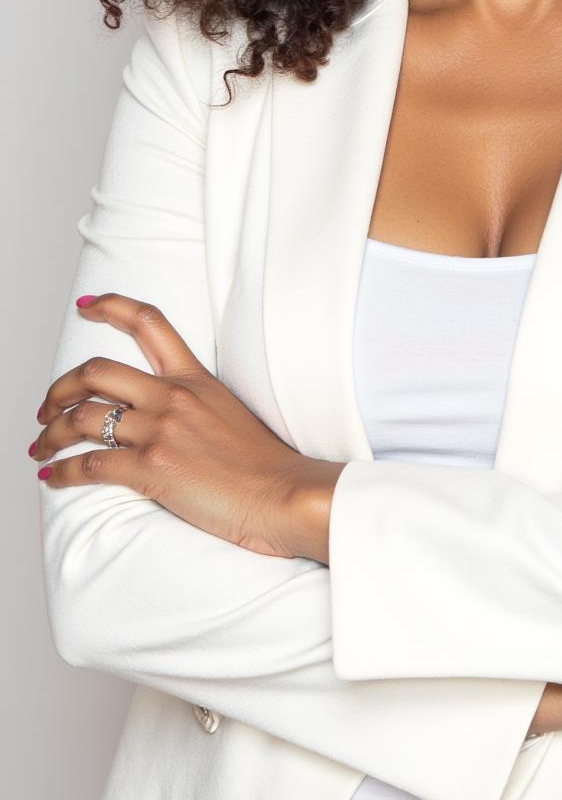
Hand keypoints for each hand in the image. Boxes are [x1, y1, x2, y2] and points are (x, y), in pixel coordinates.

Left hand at [31, 292, 316, 557]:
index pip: (149, 323)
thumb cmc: (261, 463)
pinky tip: (53, 476)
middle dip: (57, 389)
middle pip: (96, 371)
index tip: (86, 306)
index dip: (110, 306)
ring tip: (41, 446)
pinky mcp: (151, 468)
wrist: (282, 493)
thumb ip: (192, 403)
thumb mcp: (228, 412)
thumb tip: (159, 412)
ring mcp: (161, 431)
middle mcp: (172, 397)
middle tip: (47, 407)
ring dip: (50, 433)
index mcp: (193, 378)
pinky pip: (89, 464)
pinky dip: (62, 472)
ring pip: (82, 418)